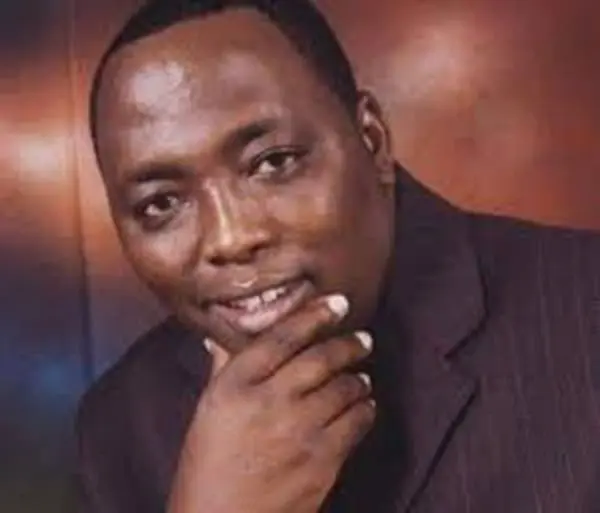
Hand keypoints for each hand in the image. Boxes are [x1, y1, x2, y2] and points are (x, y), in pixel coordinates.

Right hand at [167, 294, 374, 512]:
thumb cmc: (206, 467)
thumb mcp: (207, 412)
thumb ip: (222, 369)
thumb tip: (221, 336)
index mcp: (235, 385)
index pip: (282, 337)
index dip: (314, 315)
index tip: (337, 303)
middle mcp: (269, 401)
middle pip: (320, 359)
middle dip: (348, 344)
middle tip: (363, 338)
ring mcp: (299, 431)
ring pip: (344, 388)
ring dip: (358, 378)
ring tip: (361, 375)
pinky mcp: (323, 460)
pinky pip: (356, 422)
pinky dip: (365, 409)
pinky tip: (364, 405)